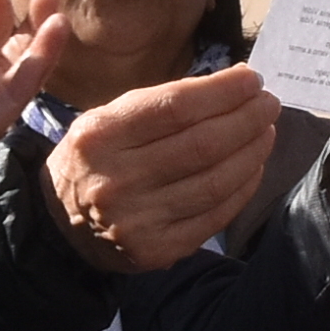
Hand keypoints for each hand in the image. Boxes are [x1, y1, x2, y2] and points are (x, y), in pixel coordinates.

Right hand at [45, 66, 280, 269]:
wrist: (61, 226)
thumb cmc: (96, 159)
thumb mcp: (105, 118)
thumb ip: (161, 101)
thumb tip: (234, 83)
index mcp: (99, 137)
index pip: (175, 107)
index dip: (223, 91)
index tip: (251, 79)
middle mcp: (115, 180)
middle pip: (202, 144)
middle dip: (246, 118)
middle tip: (268, 103)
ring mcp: (138, 221)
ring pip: (215, 182)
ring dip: (251, 152)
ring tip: (266, 131)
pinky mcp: (158, 251)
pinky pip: (215, 216)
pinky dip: (243, 187)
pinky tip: (252, 167)